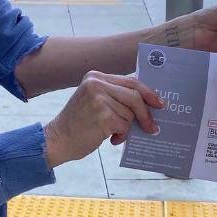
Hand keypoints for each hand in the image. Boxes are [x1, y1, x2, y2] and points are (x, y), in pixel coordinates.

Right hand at [43, 70, 164, 167]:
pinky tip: (110, 139)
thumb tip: (148, 102)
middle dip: (146, 113)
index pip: (130, 81)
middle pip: (135, 96)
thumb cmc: (79, 124)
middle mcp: (96, 84)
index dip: (148, 93)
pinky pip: (125, 125)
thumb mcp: (95, 101)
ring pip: (130, 113)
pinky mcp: (102, 116)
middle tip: (152, 127)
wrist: (57, 140)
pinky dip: (121, 135)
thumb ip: (116, 96)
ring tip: (112, 133)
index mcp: (95, 77)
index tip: (159, 103)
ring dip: (126, 127)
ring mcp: (99, 99)